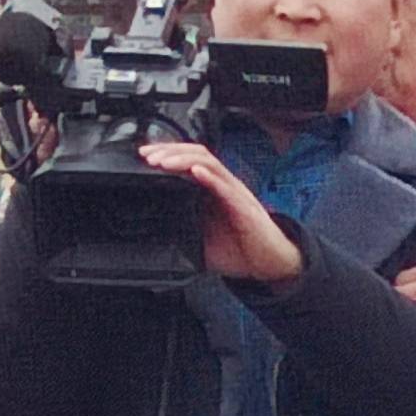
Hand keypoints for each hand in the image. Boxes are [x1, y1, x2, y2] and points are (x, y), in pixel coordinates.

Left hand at [137, 142, 301, 284]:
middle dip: (169, 151)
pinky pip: (226, 187)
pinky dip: (210, 177)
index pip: (188, 160)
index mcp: (213, 190)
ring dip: (183, 159)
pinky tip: (196, 173)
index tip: (144, 157)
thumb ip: (181, 228)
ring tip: (163, 162)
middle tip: (147, 156)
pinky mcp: (244, 207)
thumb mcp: (201, 240)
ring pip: (208, 163)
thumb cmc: (242, 250)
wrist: (272, 264)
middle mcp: (224, 185)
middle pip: (196, 154)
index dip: (166, 154)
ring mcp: (235, 193)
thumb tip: (154, 232)